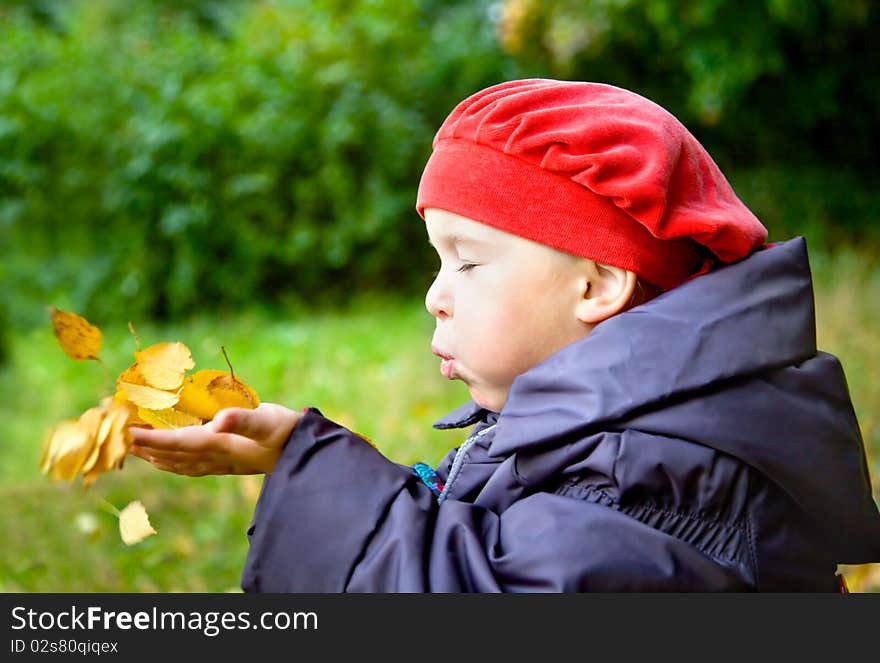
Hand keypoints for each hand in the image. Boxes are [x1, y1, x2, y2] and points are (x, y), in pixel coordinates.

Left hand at [128, 403, 303, 475]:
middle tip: (123, 440)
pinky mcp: (232, 462)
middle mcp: (219, 456)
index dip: (153, 438)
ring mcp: (225, 463)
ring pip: (182, 462)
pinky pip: (195, 465)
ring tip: (140, 451)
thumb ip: (243, 420)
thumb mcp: (268, 422)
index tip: (129, 432)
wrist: (310, 455)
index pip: (180, 442)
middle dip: (149, 447)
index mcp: (222, 445)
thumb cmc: (289, 433)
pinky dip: (178, 462)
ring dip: (159, 456)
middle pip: (174, 454)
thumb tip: (219, 420)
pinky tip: (176, 460)